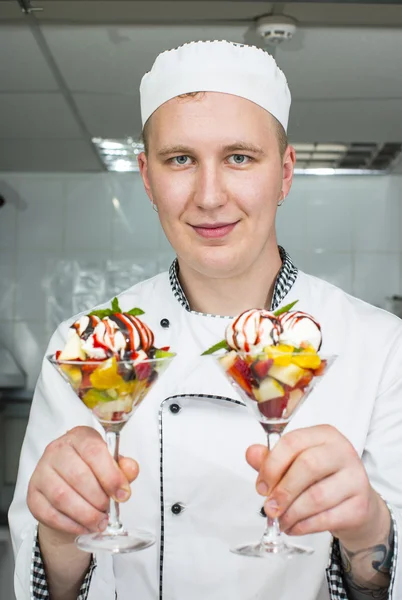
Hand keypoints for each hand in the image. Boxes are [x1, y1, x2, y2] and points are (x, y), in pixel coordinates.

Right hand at [28, 426, 138, 539]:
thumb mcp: (111, 465)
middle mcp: (56, 450)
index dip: (111, 476)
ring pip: (63, 496)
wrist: (70, 489)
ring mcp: (41, 472)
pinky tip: (84, 526)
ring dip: (86, 514)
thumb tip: (131, 469)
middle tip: (108, 509)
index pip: (94, 451)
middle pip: (78, 476)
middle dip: (98, 498)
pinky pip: (50, 514)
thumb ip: (123, 467)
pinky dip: (71, 524)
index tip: (123, 494)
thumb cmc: (93, 472)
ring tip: (99, 521)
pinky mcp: (33, 495)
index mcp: (79, 437)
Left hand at [246, 425, 389, 549]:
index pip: (293, 442)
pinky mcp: (360, 505)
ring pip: (317, 496)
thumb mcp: (295, 463)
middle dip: (283, 490)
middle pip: (308, 466)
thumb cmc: (322, 479)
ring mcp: (356, 478)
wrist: (355, 504)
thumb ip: (271, 459)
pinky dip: (305, 526)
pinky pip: (327, 518)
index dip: (272, 465)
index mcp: (324, 435)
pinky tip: (294, 526)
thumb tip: (252, 453)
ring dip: (292, 512)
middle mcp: (343, 451)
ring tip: (281, 520)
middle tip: (269, 507)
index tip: (261, 485)